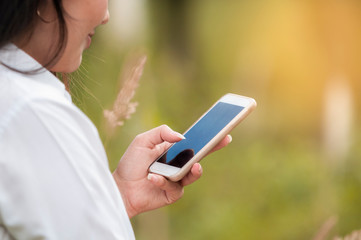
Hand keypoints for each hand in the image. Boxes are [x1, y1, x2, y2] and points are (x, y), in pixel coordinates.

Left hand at [112, 125, 231, 217]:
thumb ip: (161, 133)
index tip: (221, 130)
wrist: (120, 188)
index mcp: (172, 150)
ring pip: (193, 174)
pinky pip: (175, 188)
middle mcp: (177, 165)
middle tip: (222, 140)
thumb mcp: (143, 141)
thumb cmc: (131, 163)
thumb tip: (182, 137)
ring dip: (194, 170)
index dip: (207, 137)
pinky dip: (164, 181)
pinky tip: (152, 177)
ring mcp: (176, 180)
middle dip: (212, 148)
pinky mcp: (172, 194)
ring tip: (194, 165)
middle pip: (199, 156)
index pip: (193, 142)